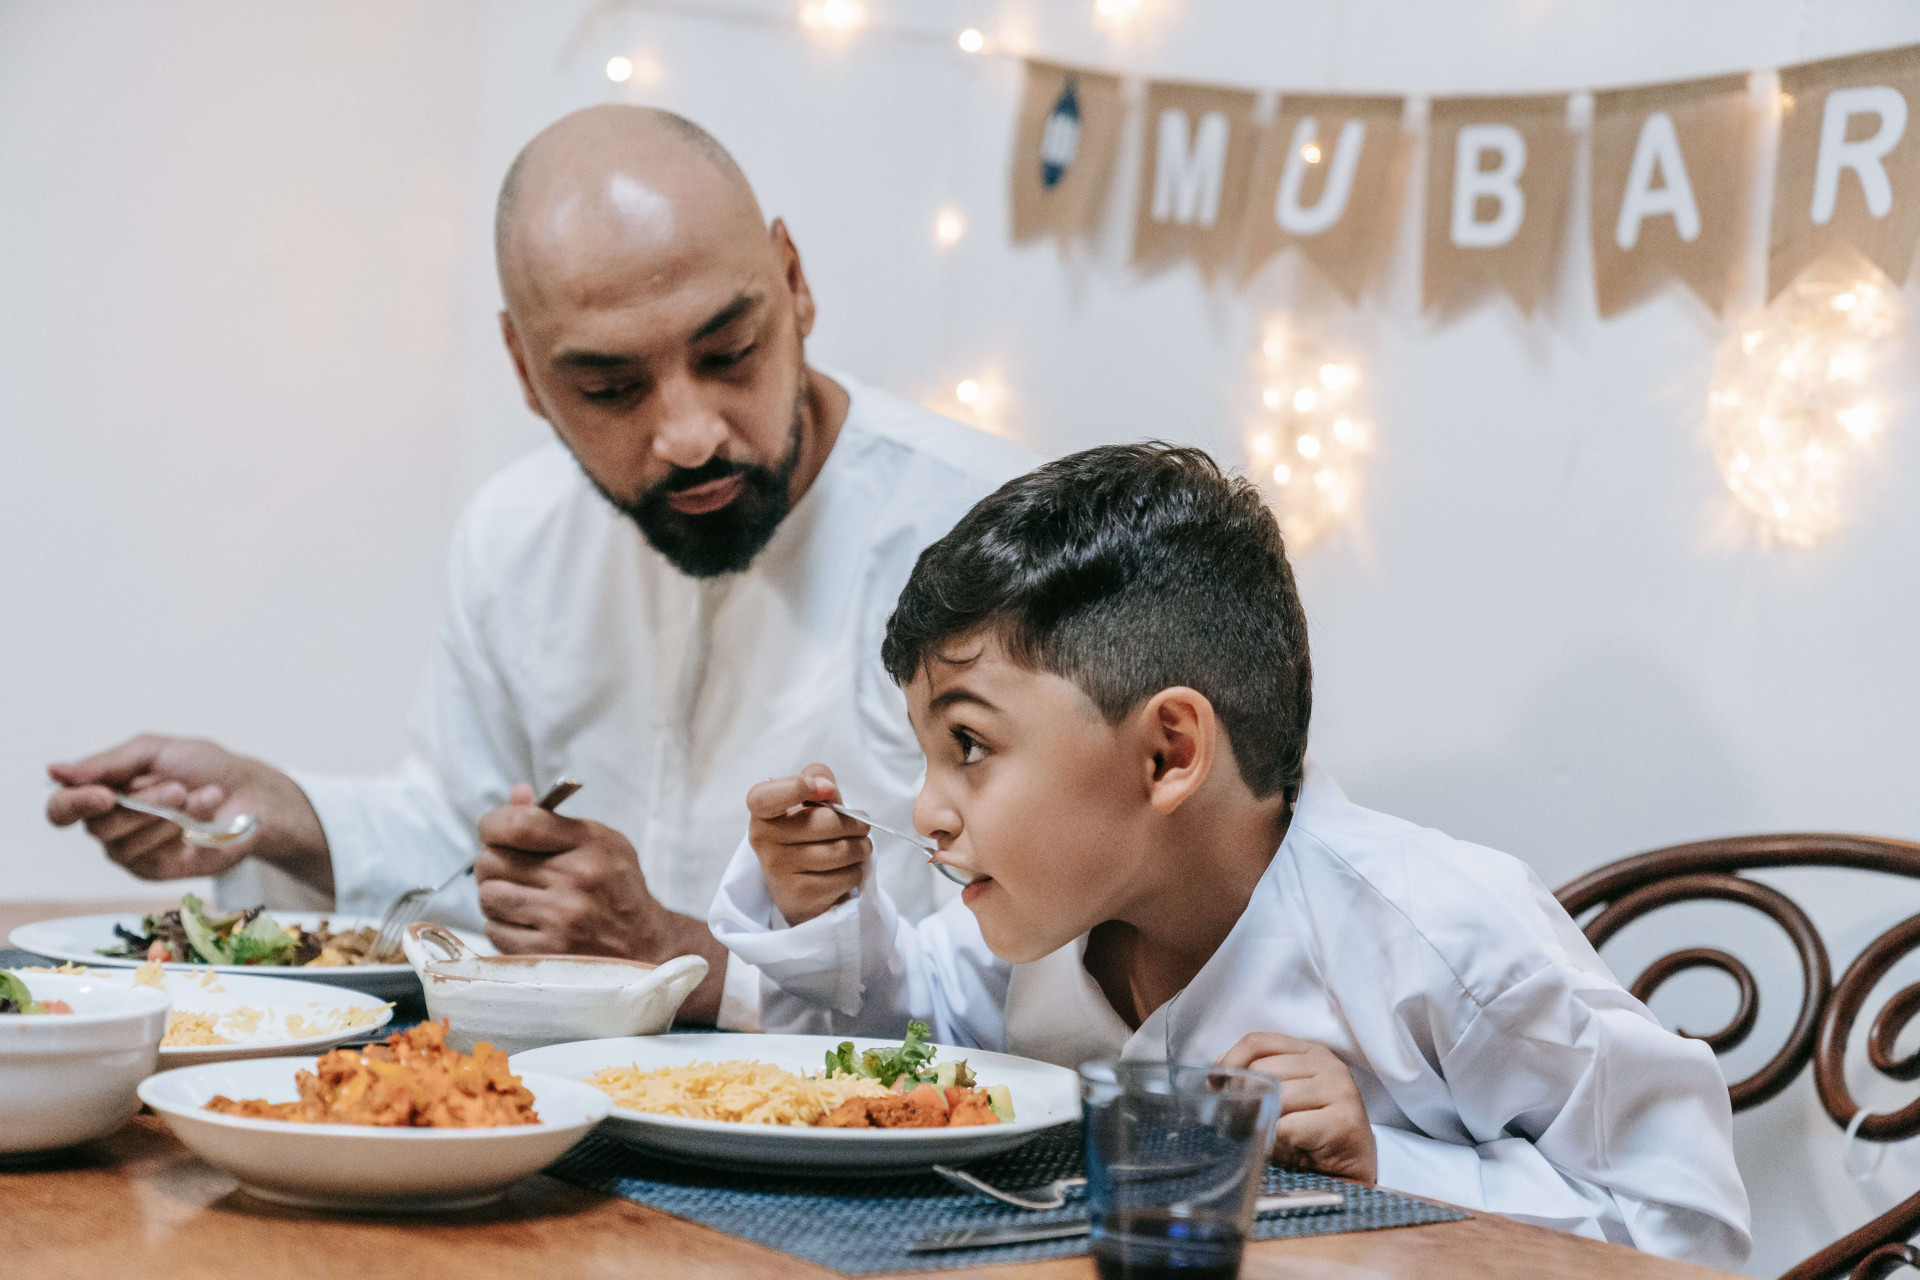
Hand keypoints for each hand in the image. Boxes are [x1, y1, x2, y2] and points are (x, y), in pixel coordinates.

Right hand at [45, 735, 329, 888]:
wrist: (252, 793)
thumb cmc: (205, 767)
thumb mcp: (155, 751)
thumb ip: (107, 763)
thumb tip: (54, 772)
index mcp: (103, 792)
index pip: (61, 809)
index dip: (73, 804)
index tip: (105, 795)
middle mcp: (110, 825)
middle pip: (96, 826)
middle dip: (142, 803)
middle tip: (178, 787)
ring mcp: (131, 850)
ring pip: (121, 844)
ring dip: (163, 817)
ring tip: (197, 797)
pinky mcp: (154, 870)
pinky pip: (145, 859)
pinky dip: (175, 835)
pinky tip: (199, 822)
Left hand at [474, 784, 728, 1025]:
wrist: (646, 945)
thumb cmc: (616, 887)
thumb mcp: (599, 842)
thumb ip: (553, 819)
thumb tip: (516, 794)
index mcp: (590, 844)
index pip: (518, 825)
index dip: (492, 825)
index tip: (492, 831)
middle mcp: (575, 880)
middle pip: (492, 861)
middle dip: (493, 862)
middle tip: (508, 868)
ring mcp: (561, 919)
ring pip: (489, 896)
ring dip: (496, 895)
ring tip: (518, 896)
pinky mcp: (548, 952)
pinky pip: (494, 931)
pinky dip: (502, 925)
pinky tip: (526, 922)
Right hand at [744, 764, 871, 925]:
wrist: (798, 885)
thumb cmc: (806, 833)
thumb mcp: (809, 801)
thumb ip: (818, 780)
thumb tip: (827, 788)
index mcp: (762, 813)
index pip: (764, 798)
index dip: (792, 788)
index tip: (820, 788)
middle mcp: (763, 841)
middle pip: (827, 822)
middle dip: (856, 823)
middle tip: (860, 826)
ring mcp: (779, 871)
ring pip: (842, 851)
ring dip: (861, 848)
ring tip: (856, 847)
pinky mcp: (799, 896)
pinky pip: (848, 875)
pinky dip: (856, 870)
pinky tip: (844, 870)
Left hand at [1220, 1032, 1376, 1182]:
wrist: (1351, 1168)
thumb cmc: (1311, 1131)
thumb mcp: (1283, 1096)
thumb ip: (1257, 1078)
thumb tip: (1217, 1075)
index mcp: (1310, 1052)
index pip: (1259, 1041)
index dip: (1231, 1059)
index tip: (1214, 1081)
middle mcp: (1328, 1065)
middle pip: (1264, 1069)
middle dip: (1244, 1096)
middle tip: (1239, 1120)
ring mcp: (1340, 1090)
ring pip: (1277, 1097)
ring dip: (1265, 1122)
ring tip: (1271, 1137)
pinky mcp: (1344, 1121)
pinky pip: (1289, 1127)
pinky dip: (1280, 1142)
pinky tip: (1292, 1149)